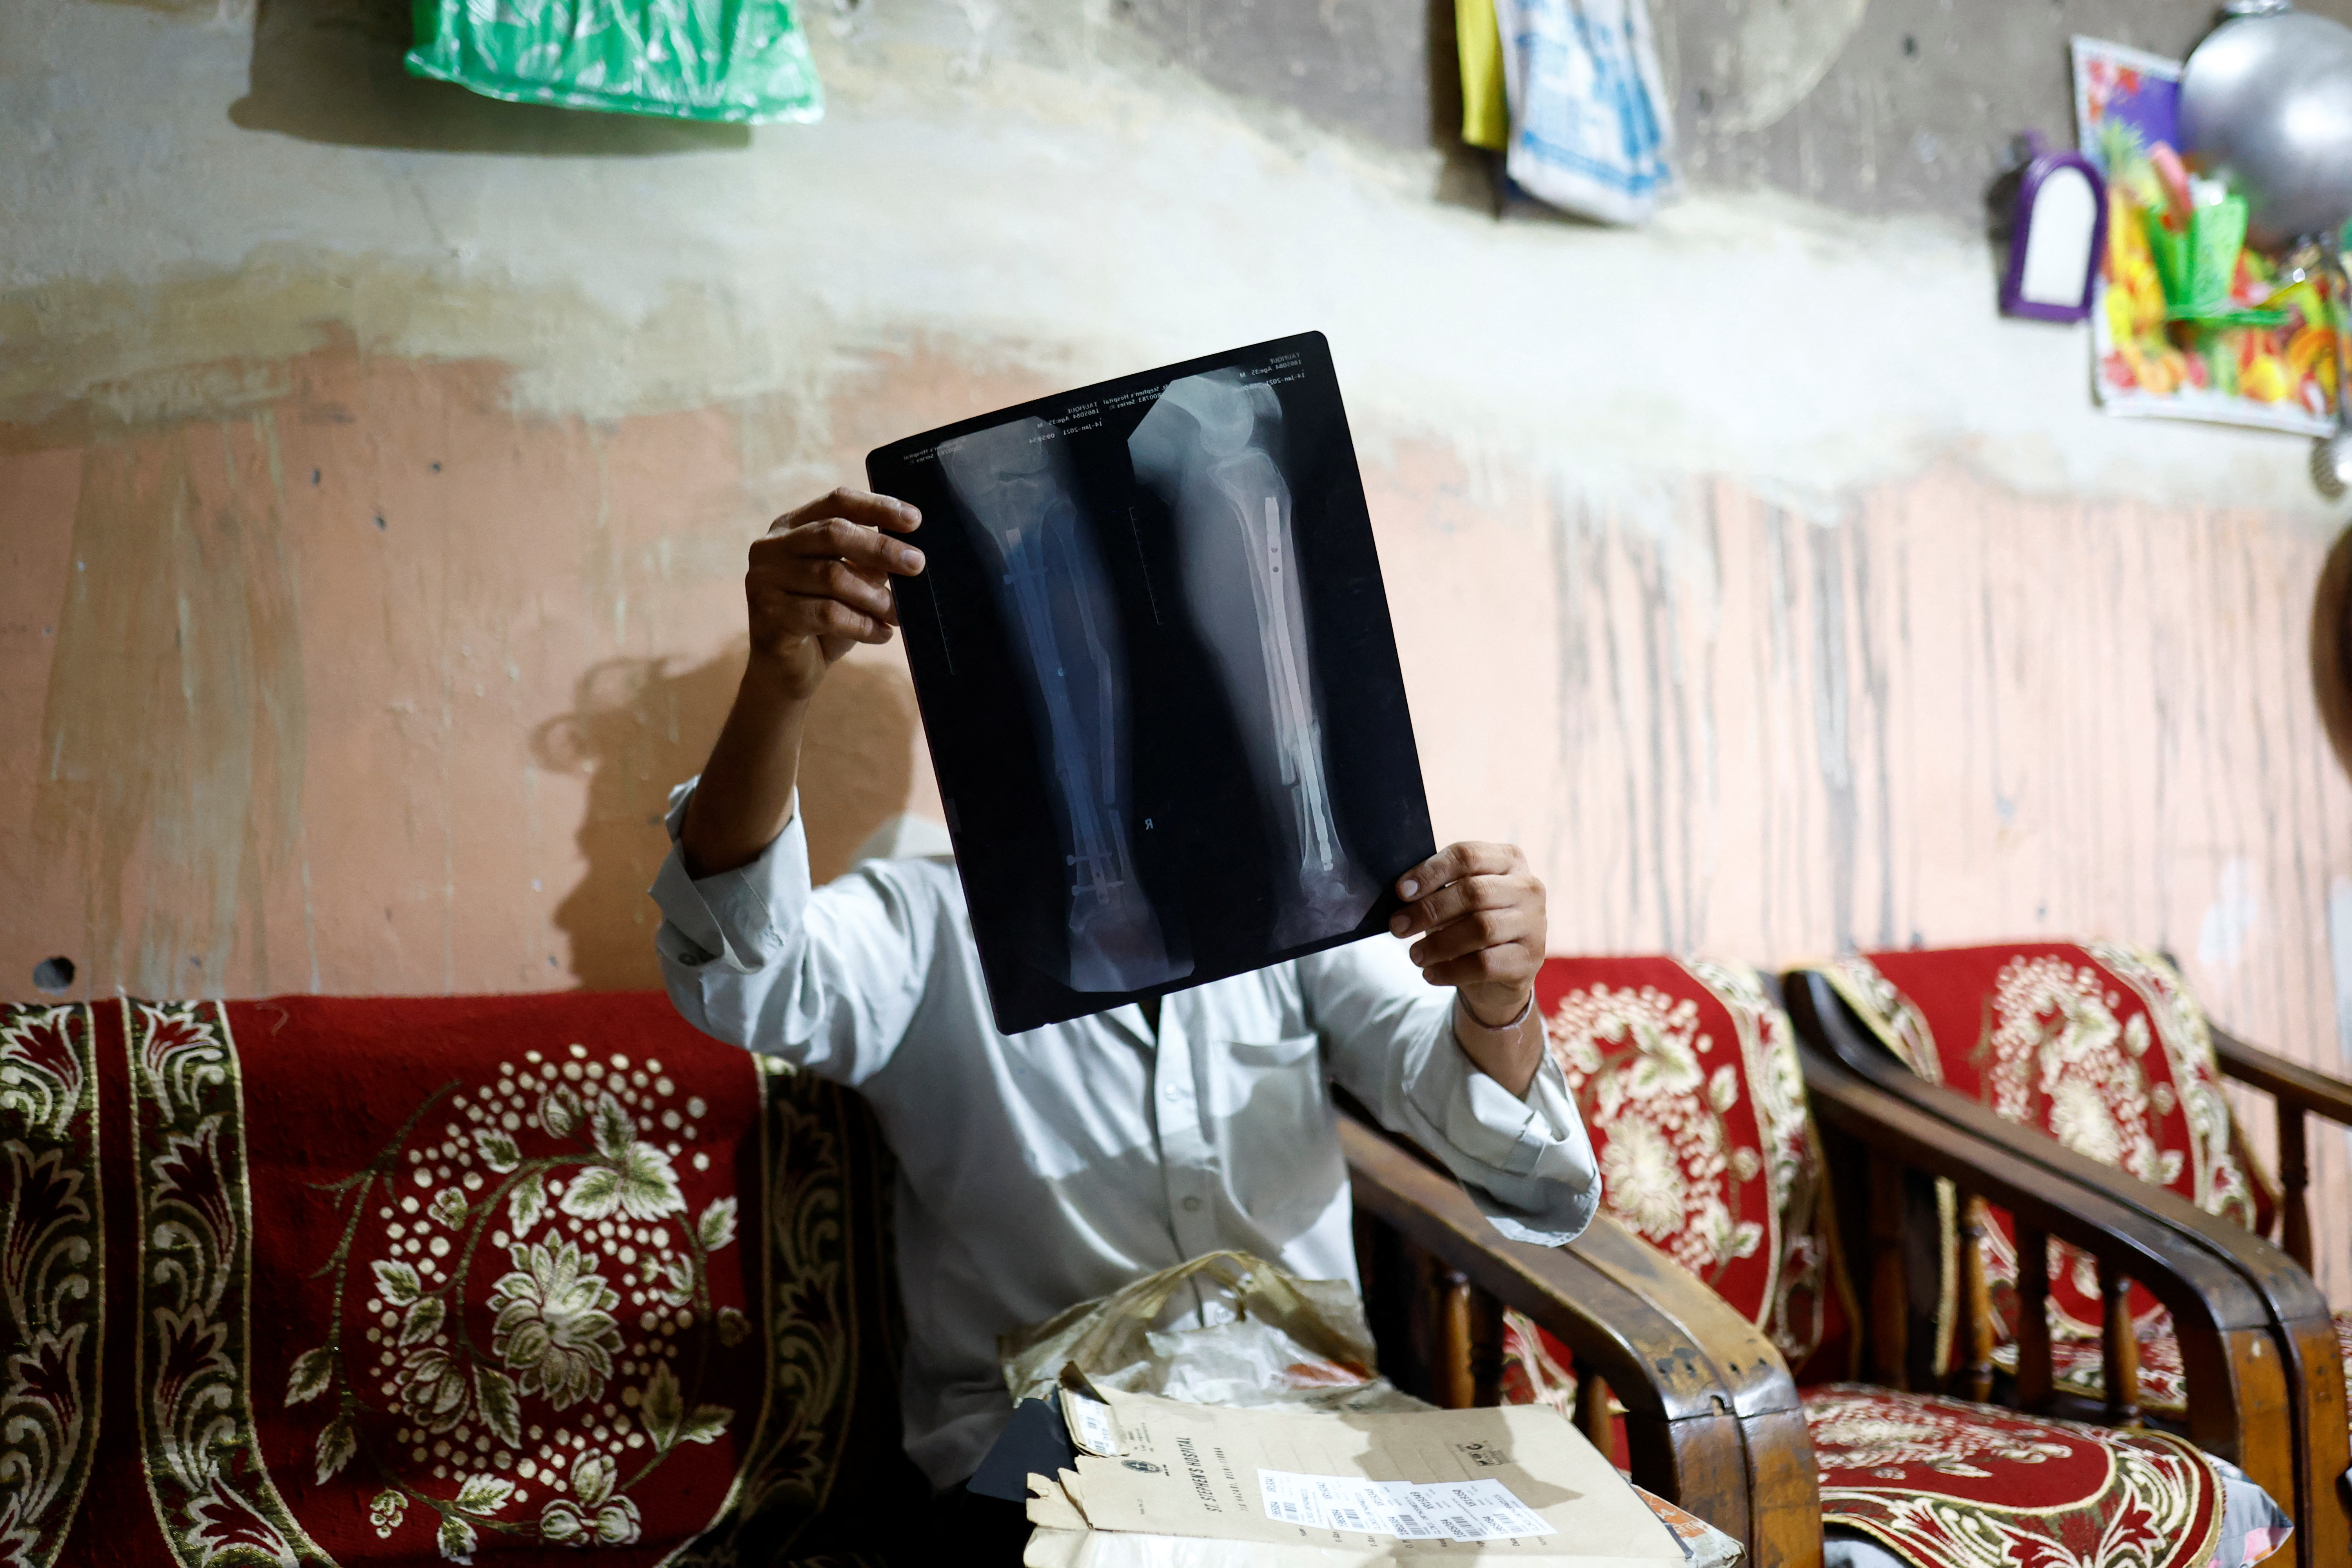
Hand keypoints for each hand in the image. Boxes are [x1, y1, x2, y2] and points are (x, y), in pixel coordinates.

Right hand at [746, 488, 924, 698]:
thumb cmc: (822, 621)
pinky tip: (881, 634)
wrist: (786, 672)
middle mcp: (771, 547)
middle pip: (834, 533)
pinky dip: (862, 624)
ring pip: (832, 576)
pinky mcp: (769, 614)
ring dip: (875, 597)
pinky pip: (827, 614)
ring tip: (899, 614)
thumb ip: (869, 562)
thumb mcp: (850, 584)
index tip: (915, 520)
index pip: (836, 502)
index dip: (877, 506)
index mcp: (790, 527)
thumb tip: (910, 552)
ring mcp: (763, 579)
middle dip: (881, 548)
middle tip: (917, 564)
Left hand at [1390, 842, 1545, 1023]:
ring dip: (1438, 943)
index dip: (1431, 872)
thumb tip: (1404, 894)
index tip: (1402, 891)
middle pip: (1474, 892)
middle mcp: (1528, 887)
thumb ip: (1437, 889)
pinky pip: (1485, 963)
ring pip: (1481, 928)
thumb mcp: (1457, 899)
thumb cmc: (1471, 921)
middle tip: (1398, 926)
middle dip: (1429, 910)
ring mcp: (1534, 923)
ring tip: (1414, 955)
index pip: (1467, 855)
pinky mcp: (1530, 958)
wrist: (1502, 970)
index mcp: (1508, 859)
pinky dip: (1452, 970)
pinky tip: (1431, 974)